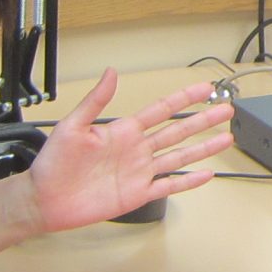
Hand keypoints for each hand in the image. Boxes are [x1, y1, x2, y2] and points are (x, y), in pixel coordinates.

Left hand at [24, 73, 232, 233]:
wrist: (45, 199)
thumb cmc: (53, 163)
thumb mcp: (72, 126)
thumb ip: (95, 101)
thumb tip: (110, 73)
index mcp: (123, 130)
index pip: (161, 110)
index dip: (183, 98)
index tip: (203, 88)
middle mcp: (136, 150)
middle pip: (178, 131)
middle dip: (203, 121)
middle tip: (226, 109)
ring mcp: (139, 172)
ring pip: (179, 157)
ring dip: (203, 148)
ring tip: (226, 138)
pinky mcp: (137, 194)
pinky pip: (168, 187)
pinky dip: (188, 182)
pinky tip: (206, 174)